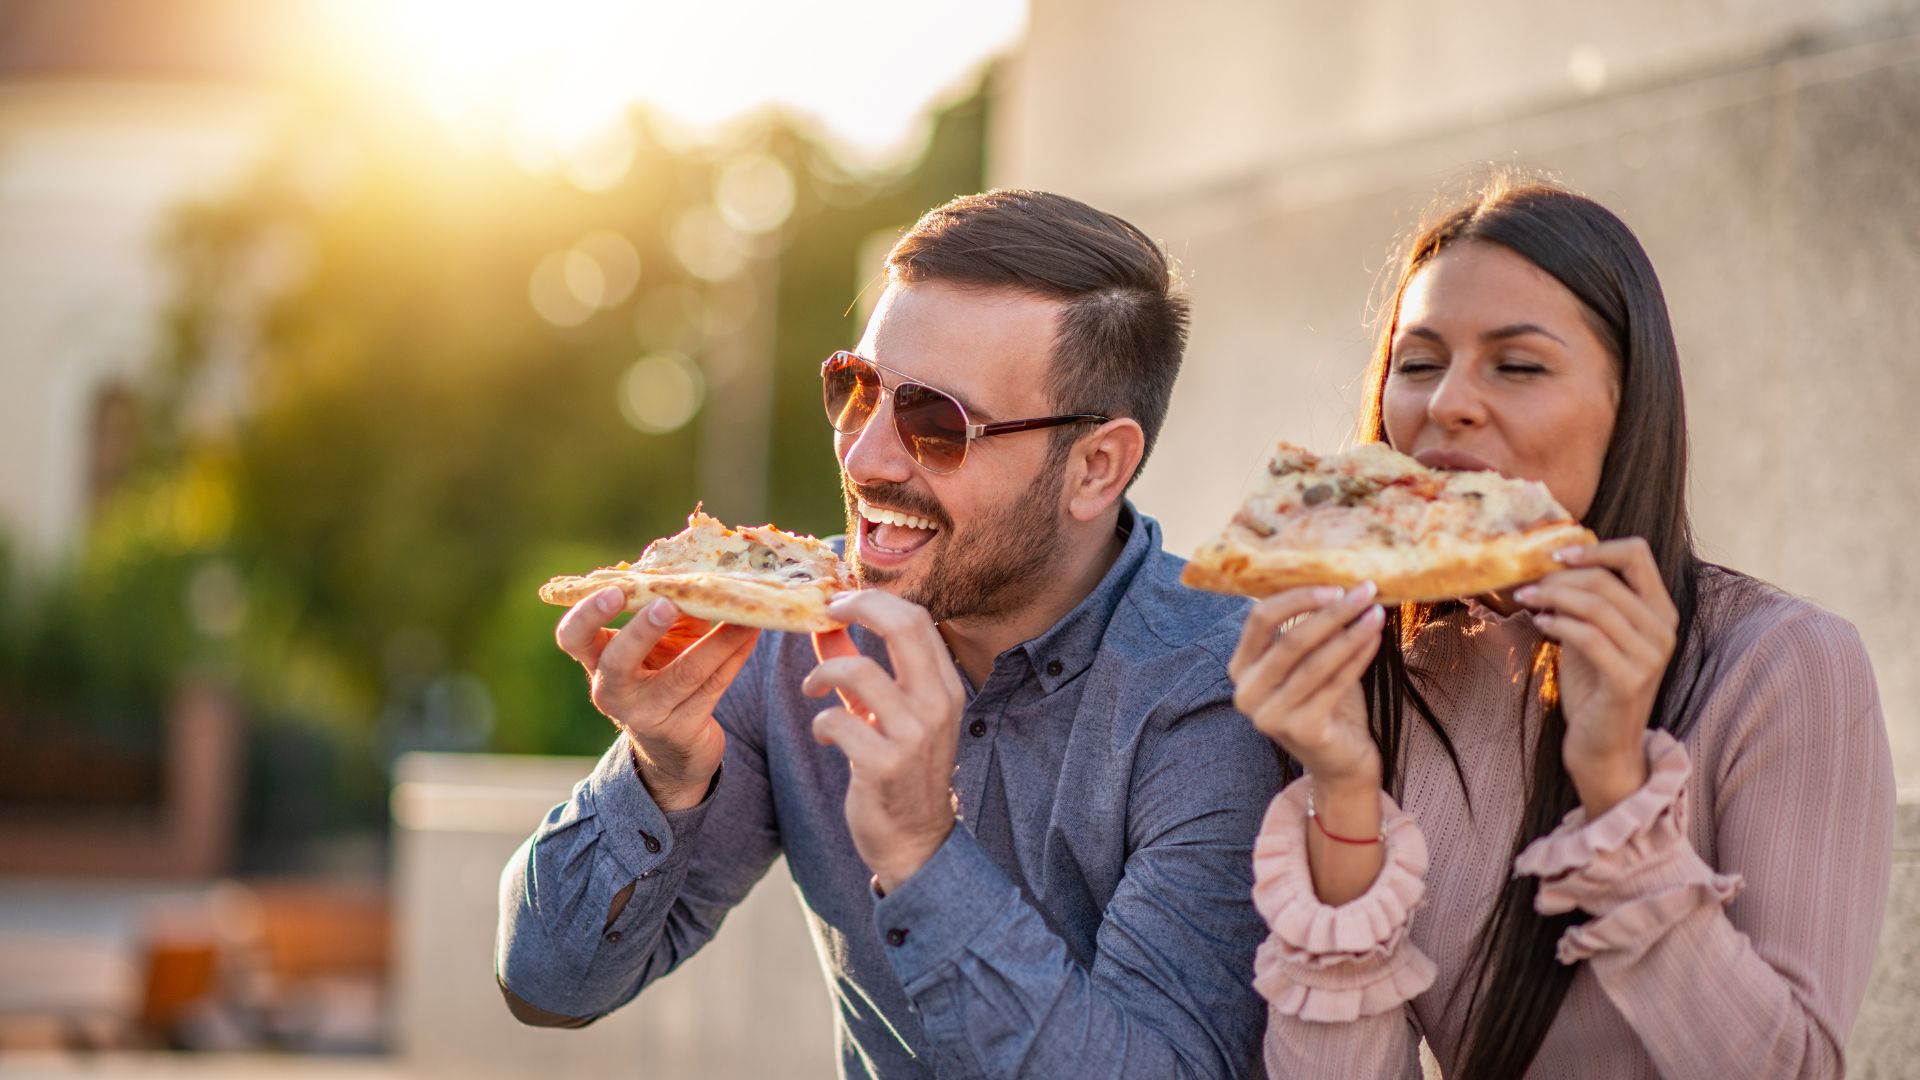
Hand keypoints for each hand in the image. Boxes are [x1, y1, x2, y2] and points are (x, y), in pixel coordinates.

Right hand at [556, 588, 759, 810]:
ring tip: (742, 613)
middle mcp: (613, 691)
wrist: (675, 745)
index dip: (588, 615)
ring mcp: (646, 715)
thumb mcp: (657, 641)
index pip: (573, 637)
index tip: (614, 592)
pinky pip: (714, 685)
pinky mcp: (682, 730)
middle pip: (619, 661)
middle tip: (666, 604)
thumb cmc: (661, 672)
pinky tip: (751, 631)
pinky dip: (735, 654)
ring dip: (718, 639)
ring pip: (685, 673)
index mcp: (597, 659)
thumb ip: (668, 607)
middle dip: (643, 631)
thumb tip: (701, 568)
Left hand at [803, 591, 966, 892]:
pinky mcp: (885, 764)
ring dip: (824, 671)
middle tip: (824, 613)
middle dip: (857, 608)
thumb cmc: (901, 772)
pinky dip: (821, 721)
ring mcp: (914, 735)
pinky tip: (823, 732)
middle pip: (902, 627)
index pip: (918, 618)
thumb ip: (859, 666)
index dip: (875, 599)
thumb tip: (826, 624)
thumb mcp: (887, 713)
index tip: (840, 601)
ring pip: (860, 671)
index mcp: (945, 686)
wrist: (916, 841)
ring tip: (812, 686)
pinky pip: (838, 721)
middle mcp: (937, 704)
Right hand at [1228, 583, 1384, 789]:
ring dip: (1351, 632)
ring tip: (1377, 612)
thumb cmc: (1325, 703)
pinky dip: (1358, 657)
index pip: (1259, 619)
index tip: (1335, 584)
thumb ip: (1308, 629)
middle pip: (1290, 639)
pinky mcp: (1301, 731)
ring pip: (1315, 662)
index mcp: (1240, 669)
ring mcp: (1270, 716)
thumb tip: (1336, 581)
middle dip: (1332, 611)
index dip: (1297, 598)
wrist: (1339, 760)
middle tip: (1365, 591)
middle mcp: (1246, 693)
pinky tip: (1376, 639)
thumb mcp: (1307, 662)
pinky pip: (1335, 684)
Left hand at [1515, 537, 1677, 816]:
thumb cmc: (1594, 687)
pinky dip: (1559, 624)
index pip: (1638, 554)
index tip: (1555, 556)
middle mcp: (1663, 630)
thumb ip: (1585, 603)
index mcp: (1660, 612)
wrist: (1603, 746)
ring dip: (1552, 597)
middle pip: (1607, 579)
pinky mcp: (1629, 680)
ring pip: (1597, 605)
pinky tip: (1539, 624)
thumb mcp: (1591, 635)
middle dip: (1559, 578)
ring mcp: (1650, 656)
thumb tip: (1550, 565)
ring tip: (1525, 600)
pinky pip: (1589, 637)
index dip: (1595, 547)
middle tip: (1527, 585)